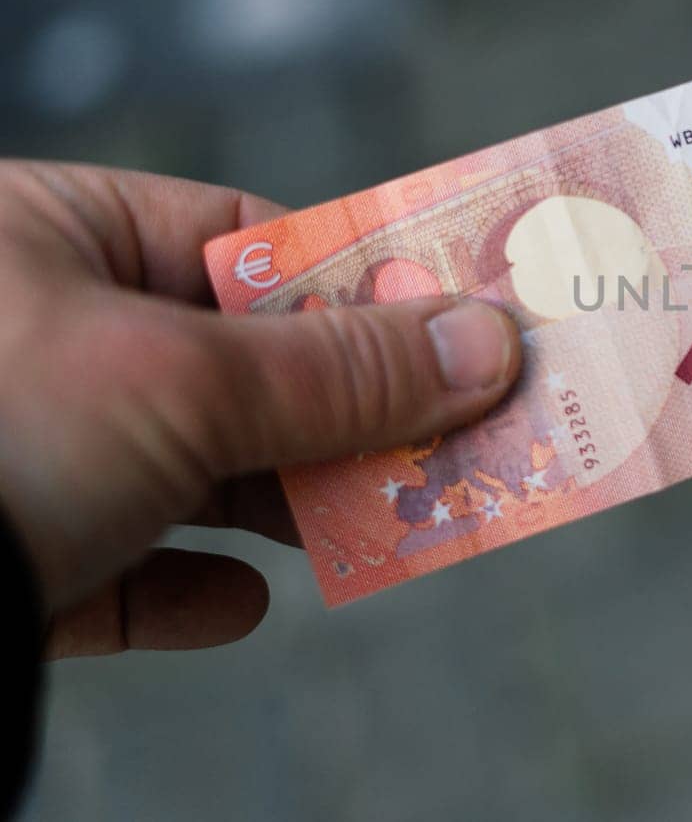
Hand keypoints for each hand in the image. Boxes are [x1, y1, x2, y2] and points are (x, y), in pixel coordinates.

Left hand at [0, 163, 521, 656]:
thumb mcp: (184, 383)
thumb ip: (343, 371)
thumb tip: (490, 344)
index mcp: (50, 239)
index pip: (246, 241)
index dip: (363, 282)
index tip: (459, 323)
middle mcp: (31, 335)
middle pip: (234, 362)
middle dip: (342, 410)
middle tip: (451, 437)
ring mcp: (16, 452)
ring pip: (189, 468)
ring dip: (285, 503)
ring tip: (377, 528)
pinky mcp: (4, 562)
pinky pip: (117, 566)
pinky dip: (185, 588)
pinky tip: (238, 606)